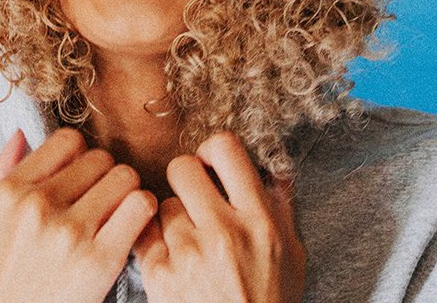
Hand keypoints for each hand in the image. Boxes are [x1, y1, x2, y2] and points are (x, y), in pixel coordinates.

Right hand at [0, 128, 157, 302]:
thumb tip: (20, 135)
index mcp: (9, 193)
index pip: (67, 141)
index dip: (80, 157)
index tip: (81, 180)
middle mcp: (38, 205)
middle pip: (100, 158)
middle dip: (105, 177)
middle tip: (102, 203)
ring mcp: (69, 232)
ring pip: (125, 177)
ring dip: (127, 194)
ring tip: (118, 216)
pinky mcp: (99, 261)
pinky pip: (140, 207)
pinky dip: (144, 214)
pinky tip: (133, 231)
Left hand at [134, 132, 306, 302]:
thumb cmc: (271, 302)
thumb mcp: (291, 254)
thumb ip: (280, 207)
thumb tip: (273, 167)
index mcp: (259, 220)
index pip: (226, 150)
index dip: (213, 150)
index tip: (212, 163)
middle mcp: (223, 232)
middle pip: (181, 168)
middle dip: (185, 178)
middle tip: (192, 197)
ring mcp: (188, 254)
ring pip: (161, 204)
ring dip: (171, 218)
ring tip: (188, 241)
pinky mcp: (159, 275)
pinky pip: (144, 234)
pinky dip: (154, 242)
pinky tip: (171, 257)